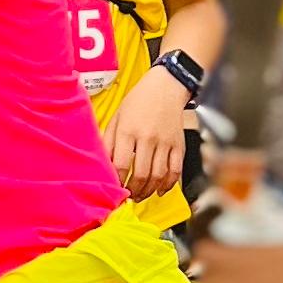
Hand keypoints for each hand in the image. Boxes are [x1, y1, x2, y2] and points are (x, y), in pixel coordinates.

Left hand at [109, 68, 188, 199]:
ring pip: (159, 176)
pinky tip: (160, 190)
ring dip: (149, 191)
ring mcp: (165, 142)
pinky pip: (176, 171)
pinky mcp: (179, 145)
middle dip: (134, 191)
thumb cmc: (138, 101)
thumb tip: (103, 164)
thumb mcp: (117, 117)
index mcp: (128, 130)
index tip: (116, 189)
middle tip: (129, 196)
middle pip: (142, 174)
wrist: (165, 87)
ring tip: (142, 195)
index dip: (118, 182)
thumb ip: (108, 141)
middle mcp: (148, 137)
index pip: (122, 165)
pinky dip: (169, 184)